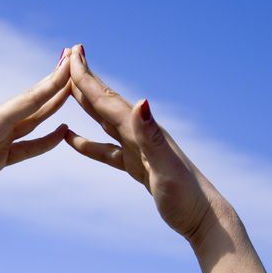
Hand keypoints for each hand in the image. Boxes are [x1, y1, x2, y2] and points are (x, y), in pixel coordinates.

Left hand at [0, 52, 71, 227]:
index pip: (26, 102)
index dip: (50, 84)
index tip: (70, 64)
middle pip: (30, 105)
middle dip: (53, 86)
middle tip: (75, 66)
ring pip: (30, 122)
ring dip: (50, 107)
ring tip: (70, 93)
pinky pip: (26, 145)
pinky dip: (44, 139)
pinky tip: (58, 134)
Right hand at [64, 45, 229, 243]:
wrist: (203, 217)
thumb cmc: (187, 195)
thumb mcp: (166, 166)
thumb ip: (150, 135)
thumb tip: (140, 101)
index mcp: (143, 130)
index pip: (108, 100)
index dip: (87, 79)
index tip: (71, 55)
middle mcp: (139, 134)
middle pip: (105, 103)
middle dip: (86, 81)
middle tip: (69, 57)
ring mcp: (137, 149)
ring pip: (104, 121)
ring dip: (86, 103)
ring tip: (68, 88)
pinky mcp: (135, 164)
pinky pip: (105, 149)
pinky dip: (87, 142)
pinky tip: (72, 137)